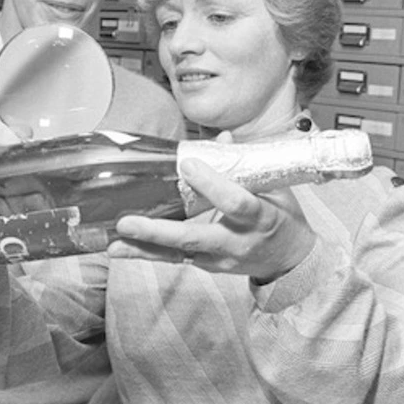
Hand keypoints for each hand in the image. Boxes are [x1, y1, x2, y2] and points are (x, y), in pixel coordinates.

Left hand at [109, 156, 315, 282]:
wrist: (291, 262)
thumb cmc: (282, 218)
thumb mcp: (275, 189)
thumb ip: (245, 165)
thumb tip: (221, 137)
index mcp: (261, 217)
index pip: (236, 203)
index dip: (213, 185)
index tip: (189, 164)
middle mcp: (238, 242)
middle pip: (195, 238)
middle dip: (158, 232)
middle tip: (127, 222)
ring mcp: (221, 259)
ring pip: (178, 254)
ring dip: (142, 249)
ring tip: (112, 244)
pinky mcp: (208, 267)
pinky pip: (175, 259)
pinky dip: (147, 253)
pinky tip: (121, 248)